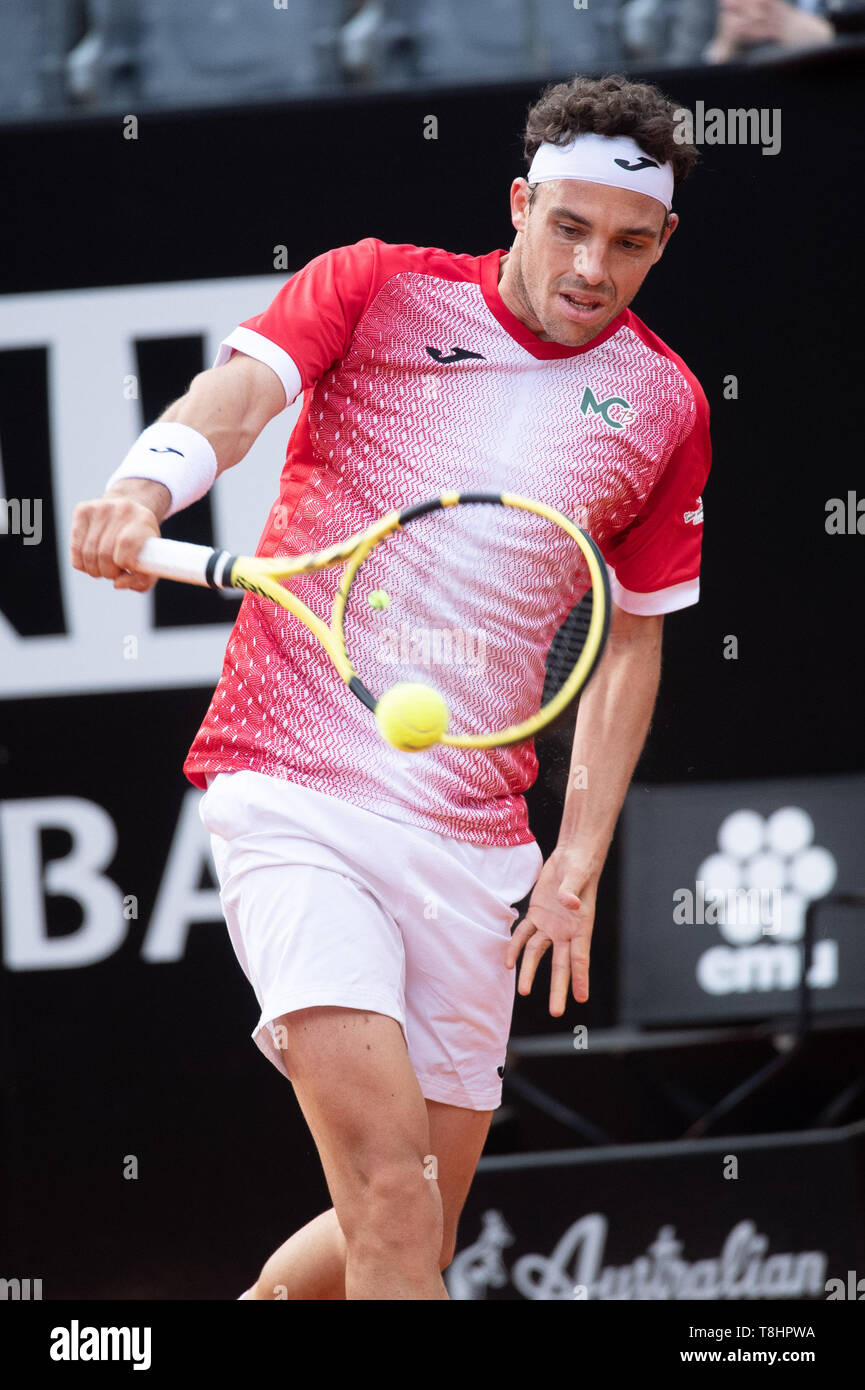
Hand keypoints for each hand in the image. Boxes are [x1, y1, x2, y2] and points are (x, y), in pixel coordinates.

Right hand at [69, 490, 162, 591]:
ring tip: (104, 568)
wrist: (130, 512)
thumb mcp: (152, 560)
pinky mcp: (82, 510)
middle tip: (114, 572)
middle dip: (108, 572)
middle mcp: (122, 509)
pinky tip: (91, 562)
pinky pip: (75, 548)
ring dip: (95, 570)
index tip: (126, 569)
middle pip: (105, 553)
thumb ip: (142, 580)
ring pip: (88, 553)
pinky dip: (81, 563)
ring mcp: (100, 508)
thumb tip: (117, 584)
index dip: (123, 564)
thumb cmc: (141, 543)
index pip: (127, 544)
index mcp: (144, 519)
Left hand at [505, 848, 597, 1016]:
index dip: (580, 978)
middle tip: (556, 1012)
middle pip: (560, 965)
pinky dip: (515, 947)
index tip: (581, 998)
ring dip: (530, 971)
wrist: (572, 855)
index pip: (580, 957)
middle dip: (558, 989)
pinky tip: (507, 962)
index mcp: (581, 925)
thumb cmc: (580, 866)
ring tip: (522, 991)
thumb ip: (572, 891)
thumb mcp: (576, 876)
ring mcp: (551, 925)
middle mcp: (566, 930)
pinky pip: (524, 935)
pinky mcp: (538, 915)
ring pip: (538, 954)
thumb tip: (570, 903)